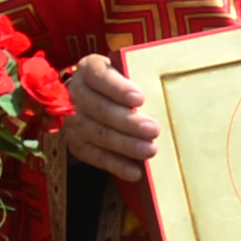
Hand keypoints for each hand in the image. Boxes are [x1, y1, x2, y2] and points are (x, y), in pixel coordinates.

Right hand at [59, 51, 158, 181]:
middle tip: (153, 129)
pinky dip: (116, 165)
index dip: (118, 88)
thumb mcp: (122, 69)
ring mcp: (74, 122)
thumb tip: (167, 83)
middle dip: (128, 121)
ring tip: (150, 150)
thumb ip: (137, 73)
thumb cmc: (116, 82)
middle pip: (100, 109)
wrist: (87, 98)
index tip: (139, 98)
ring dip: (126, 145)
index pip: (100, 76)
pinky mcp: (77, 145)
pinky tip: (135, 171)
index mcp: (88, 69)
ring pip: (99, 134)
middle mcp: (75, 94)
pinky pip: (96, 157)